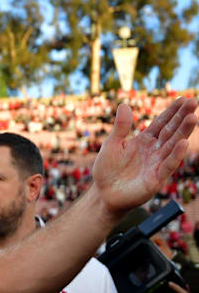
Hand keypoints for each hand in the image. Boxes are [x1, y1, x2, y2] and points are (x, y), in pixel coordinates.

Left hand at [92, 98, 196, 215]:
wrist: (103, 193)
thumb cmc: (108, 169)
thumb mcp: (112, 144)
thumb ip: (120, 127)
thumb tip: (124, 105)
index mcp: (145, 141)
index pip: (161, 123)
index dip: (172, 112)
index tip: (183, 99)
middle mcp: (154, 151)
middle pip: (171, 131)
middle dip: (182, 117)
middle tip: (194, 102)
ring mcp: (157, 164)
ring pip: (173, 146)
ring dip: (183, 132)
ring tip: (193, 118)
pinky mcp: (156, 179)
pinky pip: (167, 165)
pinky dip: (175, 155)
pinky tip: (183, 143)